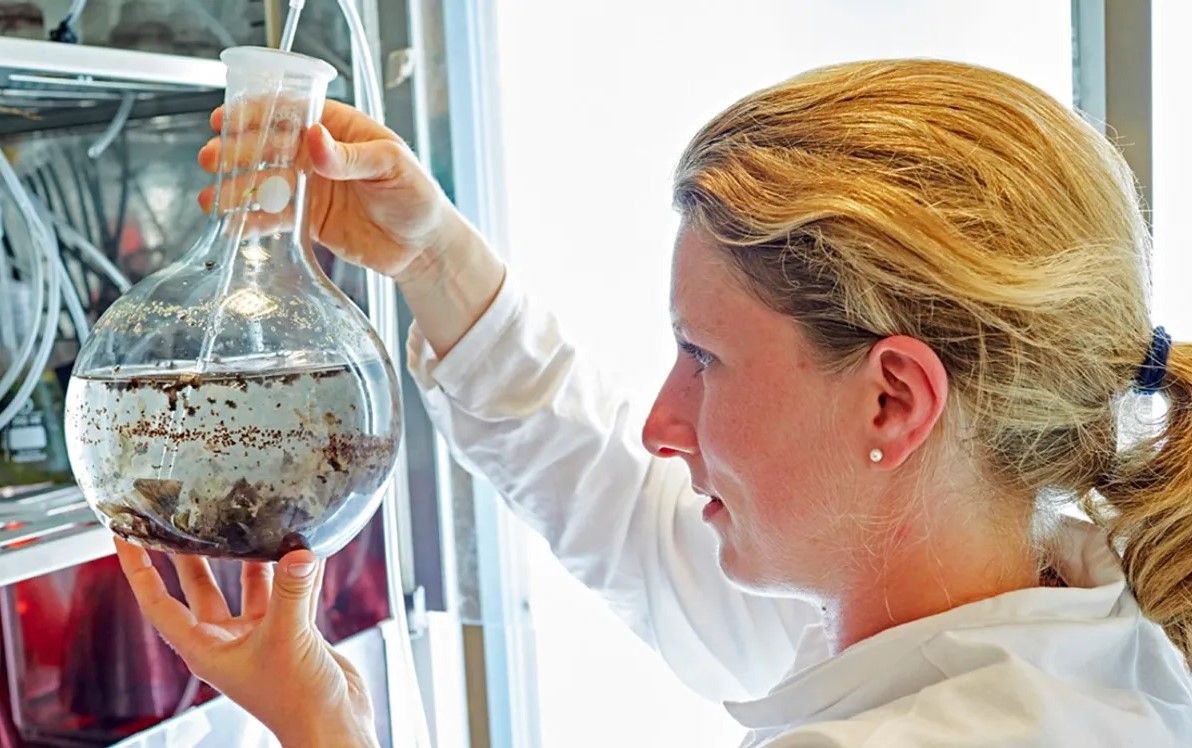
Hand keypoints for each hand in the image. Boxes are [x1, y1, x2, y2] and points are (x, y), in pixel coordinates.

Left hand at [114, 539, 378, 747]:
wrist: (332, 725)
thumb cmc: (295, 703)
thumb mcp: (287, 640)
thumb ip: (291, 593)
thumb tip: (297, 554)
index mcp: (205, 648)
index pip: (158, 602)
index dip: (139, 568)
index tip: (127, 537)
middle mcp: (227, 639)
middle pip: (199, 587)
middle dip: (191, 553)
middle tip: (184, 516)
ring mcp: (259, 635)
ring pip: (245, 585)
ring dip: (247, 556)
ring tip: (245, 520)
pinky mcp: (290, 632)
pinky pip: (286, 591)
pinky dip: (292, 571)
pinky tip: (301, 549)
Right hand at [198, 99, 465, 280]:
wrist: (424, 248)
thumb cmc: (418, 197)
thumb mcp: (393, 168)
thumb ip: (353, 156)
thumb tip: (316, 138)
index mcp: (341, 130)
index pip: (293, 112)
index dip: (257, 113)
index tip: (226, 119)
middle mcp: (320, 156)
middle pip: (269, 147)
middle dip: (238, 152)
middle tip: (213, 160)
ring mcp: (311, 187)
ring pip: (265, 183)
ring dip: (237, 189)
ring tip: (213, 199)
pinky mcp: (308, 220)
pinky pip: (273, 218)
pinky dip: (251, 221)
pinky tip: (232, 225)